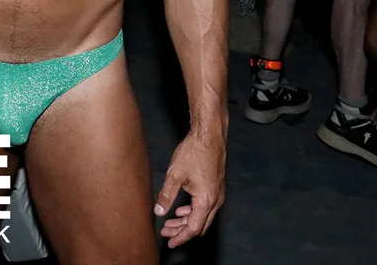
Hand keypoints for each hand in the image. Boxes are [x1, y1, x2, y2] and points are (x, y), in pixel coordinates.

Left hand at [155, 130, 225, 248]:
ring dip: (186, 221)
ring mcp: (218, 195)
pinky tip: (181, 210)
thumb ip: (167, 195)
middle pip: (199, 225)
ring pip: (202, 217)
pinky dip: (192, 212)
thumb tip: (158, 212)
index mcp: (206, 200)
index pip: (193, 227)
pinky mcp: (216, 188)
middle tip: (166, 233)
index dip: (181, 237)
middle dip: (182, 231)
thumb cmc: (193, 152)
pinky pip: (205, 207)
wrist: (209, 136)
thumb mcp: (175, 174)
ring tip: (169, 223)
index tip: (170, 242)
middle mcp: (215, 201)